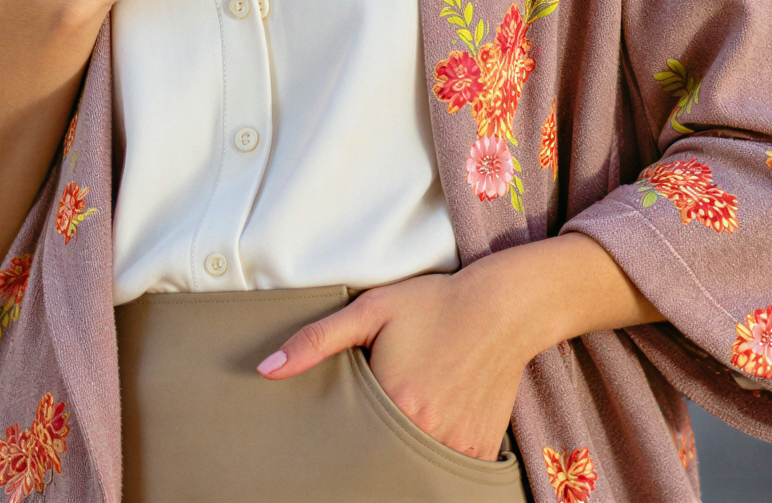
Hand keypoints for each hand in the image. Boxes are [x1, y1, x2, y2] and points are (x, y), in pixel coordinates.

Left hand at [256, 273, 528, 460]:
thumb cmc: (435, 304)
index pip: (353, 433)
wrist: (504, 306)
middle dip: (379, 438)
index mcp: (394, 401)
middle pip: (385, 451)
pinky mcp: (483, 447)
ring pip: (418, 462)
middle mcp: (427, 430)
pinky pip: (453, 467)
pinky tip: (440, 421)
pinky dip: (442, 452)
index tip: (352, 413)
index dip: (349, 424)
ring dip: (410, 444)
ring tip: (414, 410)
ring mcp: (458, 443)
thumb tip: (267, 369)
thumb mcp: (370, 310)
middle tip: (388, 407)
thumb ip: (315, 341)